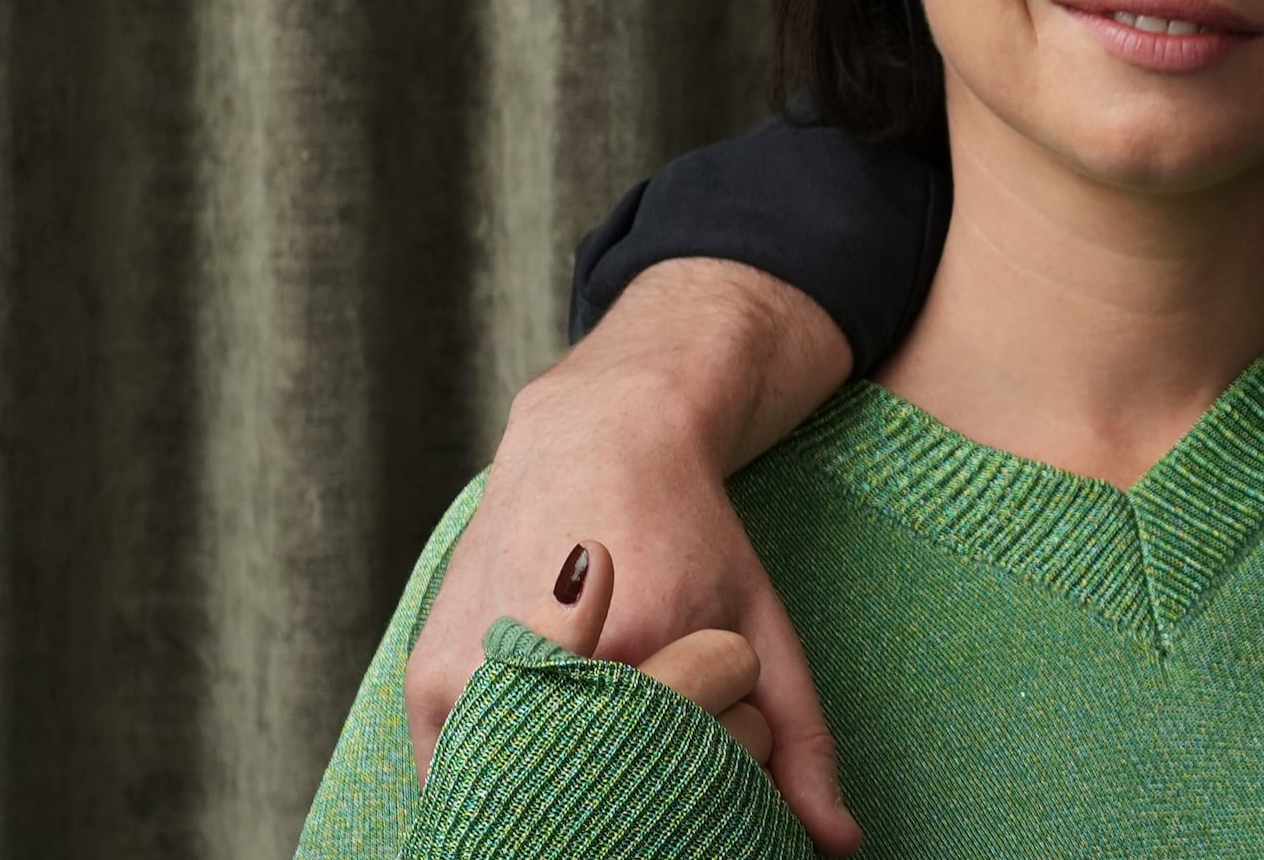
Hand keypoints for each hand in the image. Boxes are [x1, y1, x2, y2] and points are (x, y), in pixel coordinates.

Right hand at [406, 260, 860, 852]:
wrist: (593, 442)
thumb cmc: (687, 538)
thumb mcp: (758, 622)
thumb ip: (797, 735)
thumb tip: (837, 842)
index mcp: (638, 650)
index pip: (683, 794)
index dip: (706, 785)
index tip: (708, 759)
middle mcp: (544, 667)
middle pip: (601, 808)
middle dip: (636, 800)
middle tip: (651, 751)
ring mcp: (473, 680)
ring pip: (522, 805)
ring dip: (564, 793)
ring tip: (600, 737)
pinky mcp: (426, 687)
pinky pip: (461, 785)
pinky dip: (502, 786)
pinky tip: (543, 746)